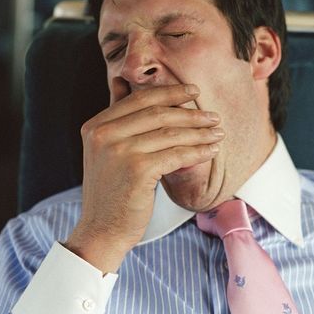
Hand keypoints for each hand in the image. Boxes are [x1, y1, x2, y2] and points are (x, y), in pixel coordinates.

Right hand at [65, 84, 222, 272]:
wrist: (102, 231)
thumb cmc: (111, 192)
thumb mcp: (105, 151)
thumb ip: (117, 120)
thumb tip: (122, 82)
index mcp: (95, 125)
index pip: (138, 100)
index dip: (169, 93)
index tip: (193, 91)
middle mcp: (104, 134)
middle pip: (157, 113)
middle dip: (190, 112)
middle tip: (213, 116)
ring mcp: (119, 151)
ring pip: (170, 133)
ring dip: (199, 132)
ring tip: (218, 133)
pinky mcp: (137, 169)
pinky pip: (176, 155)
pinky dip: (197, 152)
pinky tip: (210, 151)